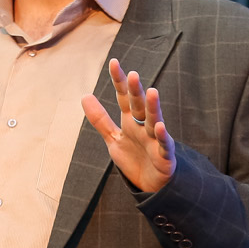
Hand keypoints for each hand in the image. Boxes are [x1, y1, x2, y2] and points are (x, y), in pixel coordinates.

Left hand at [81, 59, 175, 193]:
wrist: (150, 184)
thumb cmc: (134, 158)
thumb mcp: (113, 138)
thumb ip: (100, 119)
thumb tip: (84, 96)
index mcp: (131, 121)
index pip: (124, 98)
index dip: (119, 81)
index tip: (114, 62)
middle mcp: (143, 127)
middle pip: (139, 106)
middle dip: (136, 91)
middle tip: (133, 75)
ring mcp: (154, 140)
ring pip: (154, 120)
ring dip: (153, 107)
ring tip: (152, 92)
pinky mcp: (164, 155)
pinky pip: (163, 144)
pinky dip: (162, 136)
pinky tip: (159, 126)